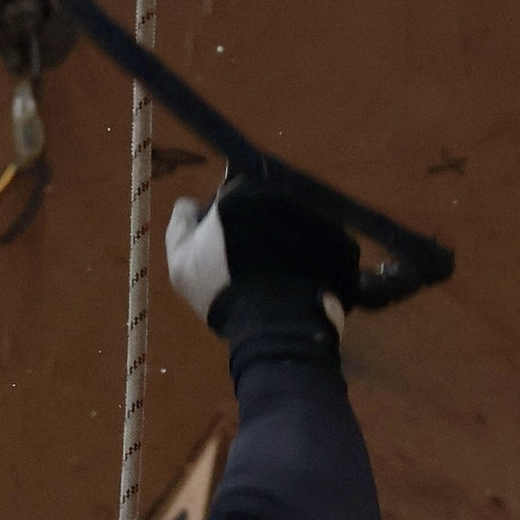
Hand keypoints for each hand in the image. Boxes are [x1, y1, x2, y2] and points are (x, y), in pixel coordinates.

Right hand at [166, 179, 362, 335]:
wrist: (274, 325)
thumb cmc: (221, 292)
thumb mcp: (181, 264)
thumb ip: (180, 227)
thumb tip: (187, 203)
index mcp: (243, 194)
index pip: (234, 198)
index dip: (228, 225)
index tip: (228, 253)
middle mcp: (283, 195)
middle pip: (268, 208)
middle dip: (260, 232)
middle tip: (254, 268)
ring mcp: (314, 215)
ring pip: (297, 224)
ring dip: (289, 244)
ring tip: (280, 279)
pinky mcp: (339, 239)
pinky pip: (324, 244)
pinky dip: (314, 259)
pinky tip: (301, 283)